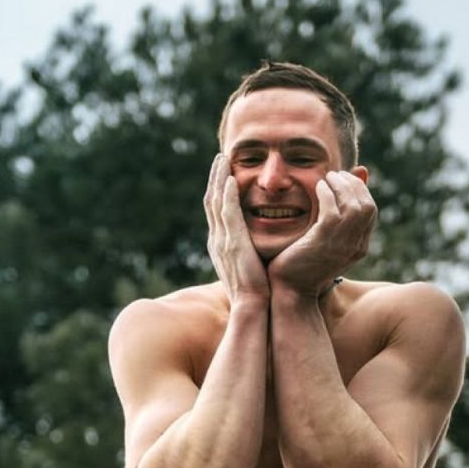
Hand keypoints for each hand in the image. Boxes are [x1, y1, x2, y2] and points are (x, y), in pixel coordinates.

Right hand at [204, 155, 269, 300]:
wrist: (251, 309)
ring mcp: (222, 241)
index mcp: (220, 245)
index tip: (224, 174)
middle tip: (220, 158)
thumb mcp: (249, 269)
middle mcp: (216, 240)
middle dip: (214, 178)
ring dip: (219, 179)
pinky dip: (228, 194)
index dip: (219, 191)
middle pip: (211, 201)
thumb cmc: (255, 294)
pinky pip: (227, 212)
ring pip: (216, 202)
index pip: (216, 211)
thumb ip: (249, 254)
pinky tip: (232, 179)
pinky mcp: (233, 243)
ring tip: (223, 159)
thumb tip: (257, 248)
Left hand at [268, 171, 376, 295]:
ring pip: (353, 205)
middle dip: (352, 184)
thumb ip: (337, 217)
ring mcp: (341, 245)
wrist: (291, 292)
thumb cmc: (303, 264)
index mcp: (359, 248)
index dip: (360, 189)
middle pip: (367, 205)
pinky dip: (327, 193)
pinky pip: (333, 210)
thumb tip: (344, 194)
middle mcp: (355, 247)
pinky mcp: (323, 242)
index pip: (371, 210)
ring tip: (326, 178)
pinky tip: (317, 188)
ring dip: (340, 185)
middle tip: (335, 175)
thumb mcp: (325, 239)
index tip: (344, 180)